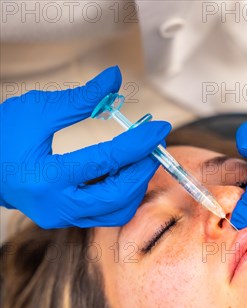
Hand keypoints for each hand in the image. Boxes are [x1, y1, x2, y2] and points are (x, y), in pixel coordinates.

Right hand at [0, 66, 171, 227]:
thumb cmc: (3, 135)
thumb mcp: (39, 109)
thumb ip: (82, 98)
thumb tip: (115, 78)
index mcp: (47, 177)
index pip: (107, 160)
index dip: (139, 143)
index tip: (159, 128)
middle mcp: (56, 206)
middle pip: (119, 195)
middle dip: (143, 169)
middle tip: (154, 146)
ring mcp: (62, 218)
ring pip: (117, 210)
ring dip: (135, 184)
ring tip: (137, 157)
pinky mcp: (66, 220)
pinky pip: (107, 213)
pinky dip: (122, 192)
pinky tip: (121, 170)